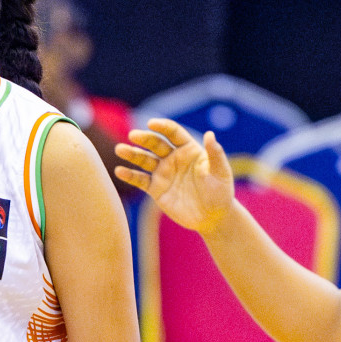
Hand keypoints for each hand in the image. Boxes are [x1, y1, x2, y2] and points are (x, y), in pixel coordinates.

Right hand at [115, 119, 235, 233]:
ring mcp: (163, 173)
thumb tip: (210, 134)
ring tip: (120, 149)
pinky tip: (119, 171)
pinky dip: (129, 175)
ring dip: (132, 154)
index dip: (163, 127)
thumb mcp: (220, 173)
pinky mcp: (155, 189)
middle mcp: (173, 158)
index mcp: (189, 149)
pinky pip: (140, 180)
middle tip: (132, 135)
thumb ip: (215, 154)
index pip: (173, 133)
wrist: (212, 218)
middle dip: (144, 139)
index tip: (151, 124)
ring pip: (144, 160)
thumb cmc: (220, 193)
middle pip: (155, 144)